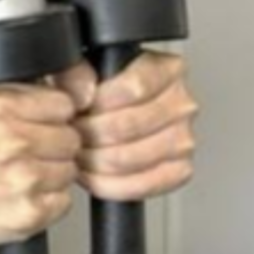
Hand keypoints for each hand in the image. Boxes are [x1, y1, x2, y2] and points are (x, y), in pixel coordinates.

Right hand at [0, 84, 80, 244]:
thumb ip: (18, 89)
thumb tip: (64, 88)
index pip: (64, 105)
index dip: (53, 114)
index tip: (40, 122)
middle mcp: (9, 143)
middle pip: (71, 138)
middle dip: (55, 143)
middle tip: (27, 149)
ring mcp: (20, 180)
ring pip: (70, 170)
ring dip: (52, 172)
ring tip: (20, 171)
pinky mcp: (27, 213)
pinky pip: (63, 201)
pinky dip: (48, 199)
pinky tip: (21, 192)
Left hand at [59, 50, 198, 201]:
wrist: (110, 112)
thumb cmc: (99, 89)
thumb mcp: (81, 67)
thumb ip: (74, 73)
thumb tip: (81, 95)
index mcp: (166, 69)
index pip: (135, 87)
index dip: (99, 101)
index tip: (78, 106)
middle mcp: (181, 103)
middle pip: (128, 126)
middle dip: (88, 133)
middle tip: (70, 132)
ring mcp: (183, 139)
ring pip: (130, 158)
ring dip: (93, 159)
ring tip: (78, 151)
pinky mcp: (179, 170)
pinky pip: (141, 185)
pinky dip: (109, 184)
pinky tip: (93, 173)